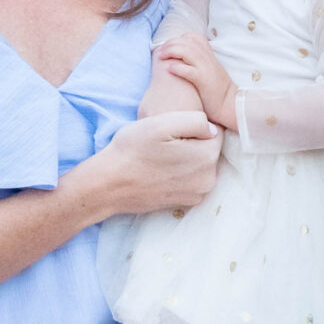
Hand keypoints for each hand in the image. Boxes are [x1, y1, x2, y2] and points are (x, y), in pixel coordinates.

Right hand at [73, 110, 220, 218]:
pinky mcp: (186, 203)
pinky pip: (191, 180)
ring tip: (162, 156)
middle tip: (165, 143)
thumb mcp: (162, 123)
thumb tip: (213, 129)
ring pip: (200, 165)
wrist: (109, 184)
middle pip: (209, 150)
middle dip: (193, 143)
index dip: (194, 127)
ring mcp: (198, 194)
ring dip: (187, 158)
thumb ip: (196, 120)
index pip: (215, 132)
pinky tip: (162, 170)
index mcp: (207, 157)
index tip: (173, 131)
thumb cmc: (133, 150)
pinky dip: (181, 174)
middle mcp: (209, 179)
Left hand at [154, 32, 239, 129]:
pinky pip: (189, 70)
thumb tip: (182, 58)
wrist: (230, 104)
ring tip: (161, 56)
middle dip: (170, 44)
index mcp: (209, 55)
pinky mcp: (204, 81)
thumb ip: (200, 61)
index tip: (168, 45)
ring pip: (187, 52)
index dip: (178, 38)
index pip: (194, 37)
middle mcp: (208, 59)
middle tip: (160, 50)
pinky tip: (169, 68)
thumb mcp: (210, 70)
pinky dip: (177, 67)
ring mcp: (206, 69)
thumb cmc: (217, 90)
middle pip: (187, 42)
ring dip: (171, 51)